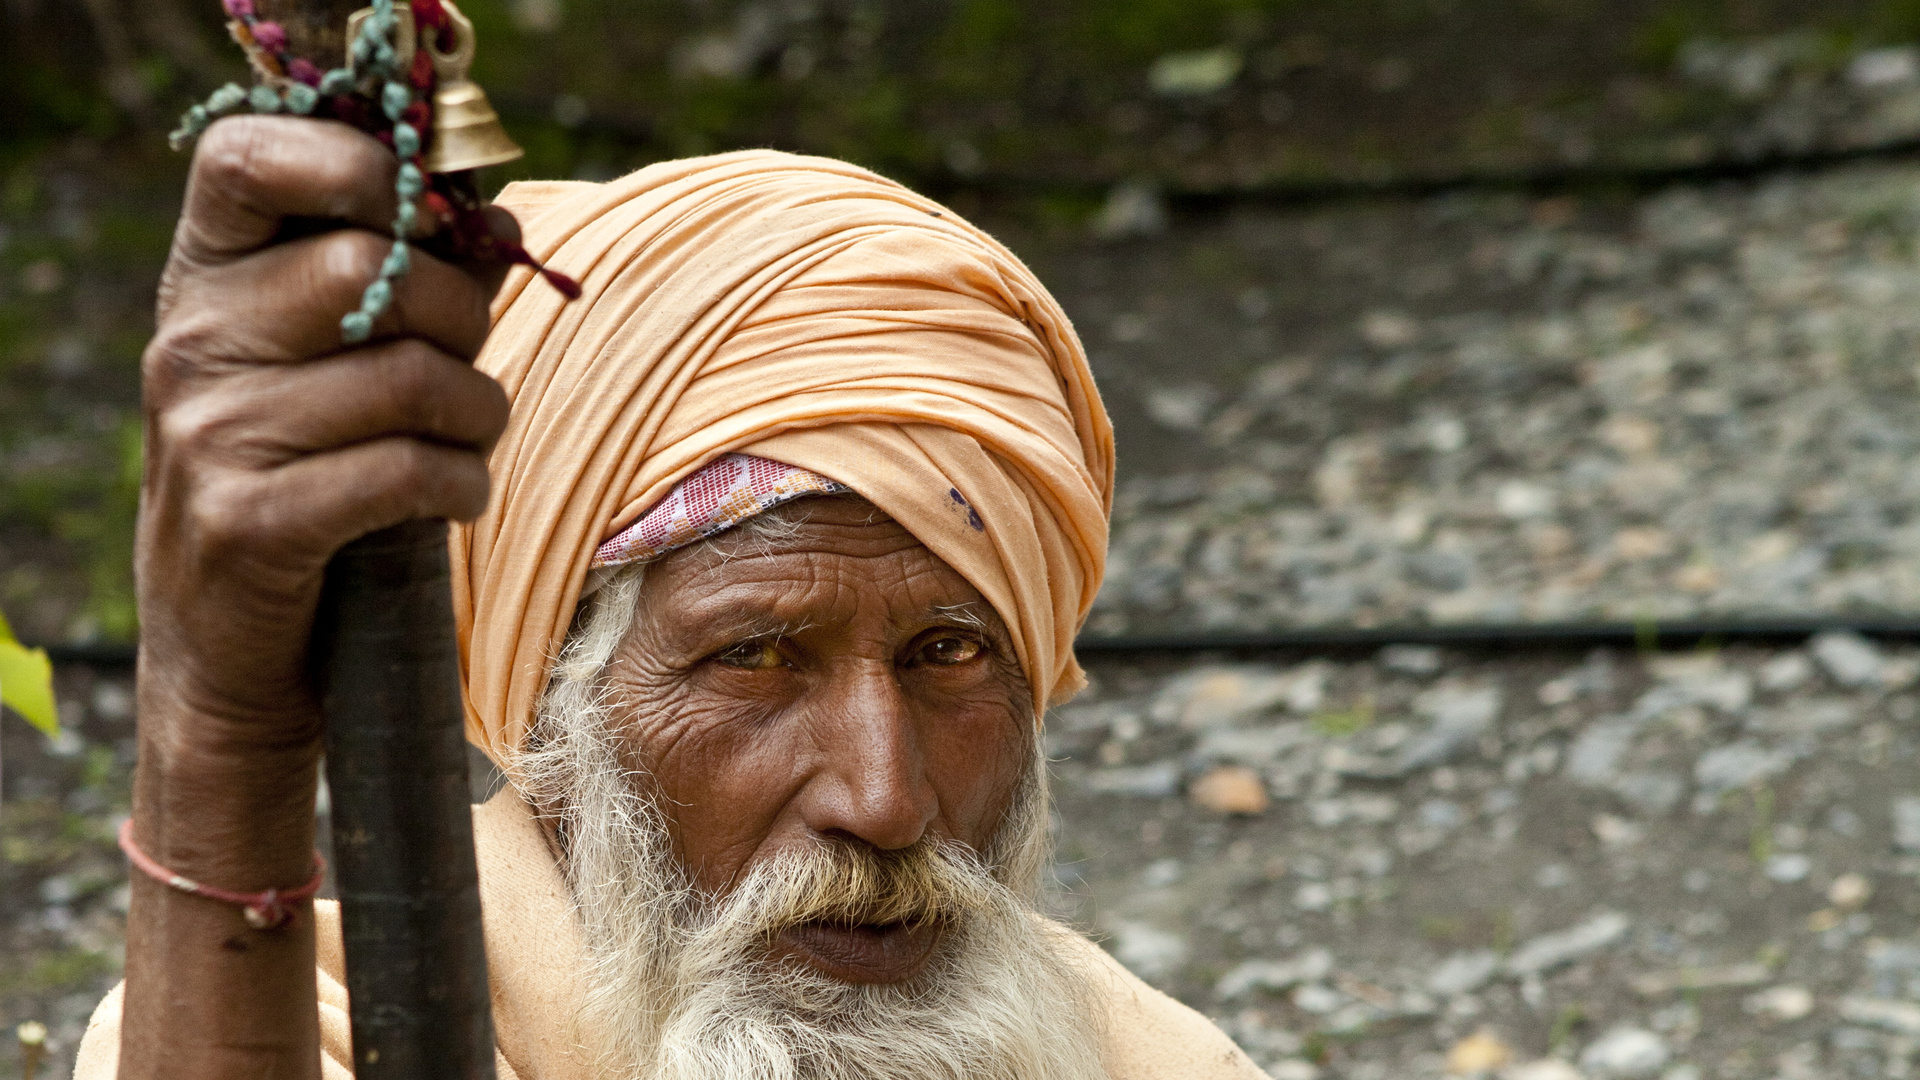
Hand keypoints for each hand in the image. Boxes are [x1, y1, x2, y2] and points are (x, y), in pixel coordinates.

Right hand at [118, 114, 514, 1079]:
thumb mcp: (333, 369)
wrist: (232, 652)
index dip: (348, 156)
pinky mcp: (251, 520)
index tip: (419, 202)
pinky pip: (406, 469)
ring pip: (406, 377)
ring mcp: (210, 434)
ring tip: (470, 440)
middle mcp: (191, 343)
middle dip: (459, 314)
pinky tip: (457, 495)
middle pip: (367, 267)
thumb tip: (498, 218)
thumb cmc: (308, 480)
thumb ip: (408, 286)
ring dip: (476, 412)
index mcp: (203, 281)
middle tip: (472, 361)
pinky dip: (461, 482)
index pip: (245, 158)